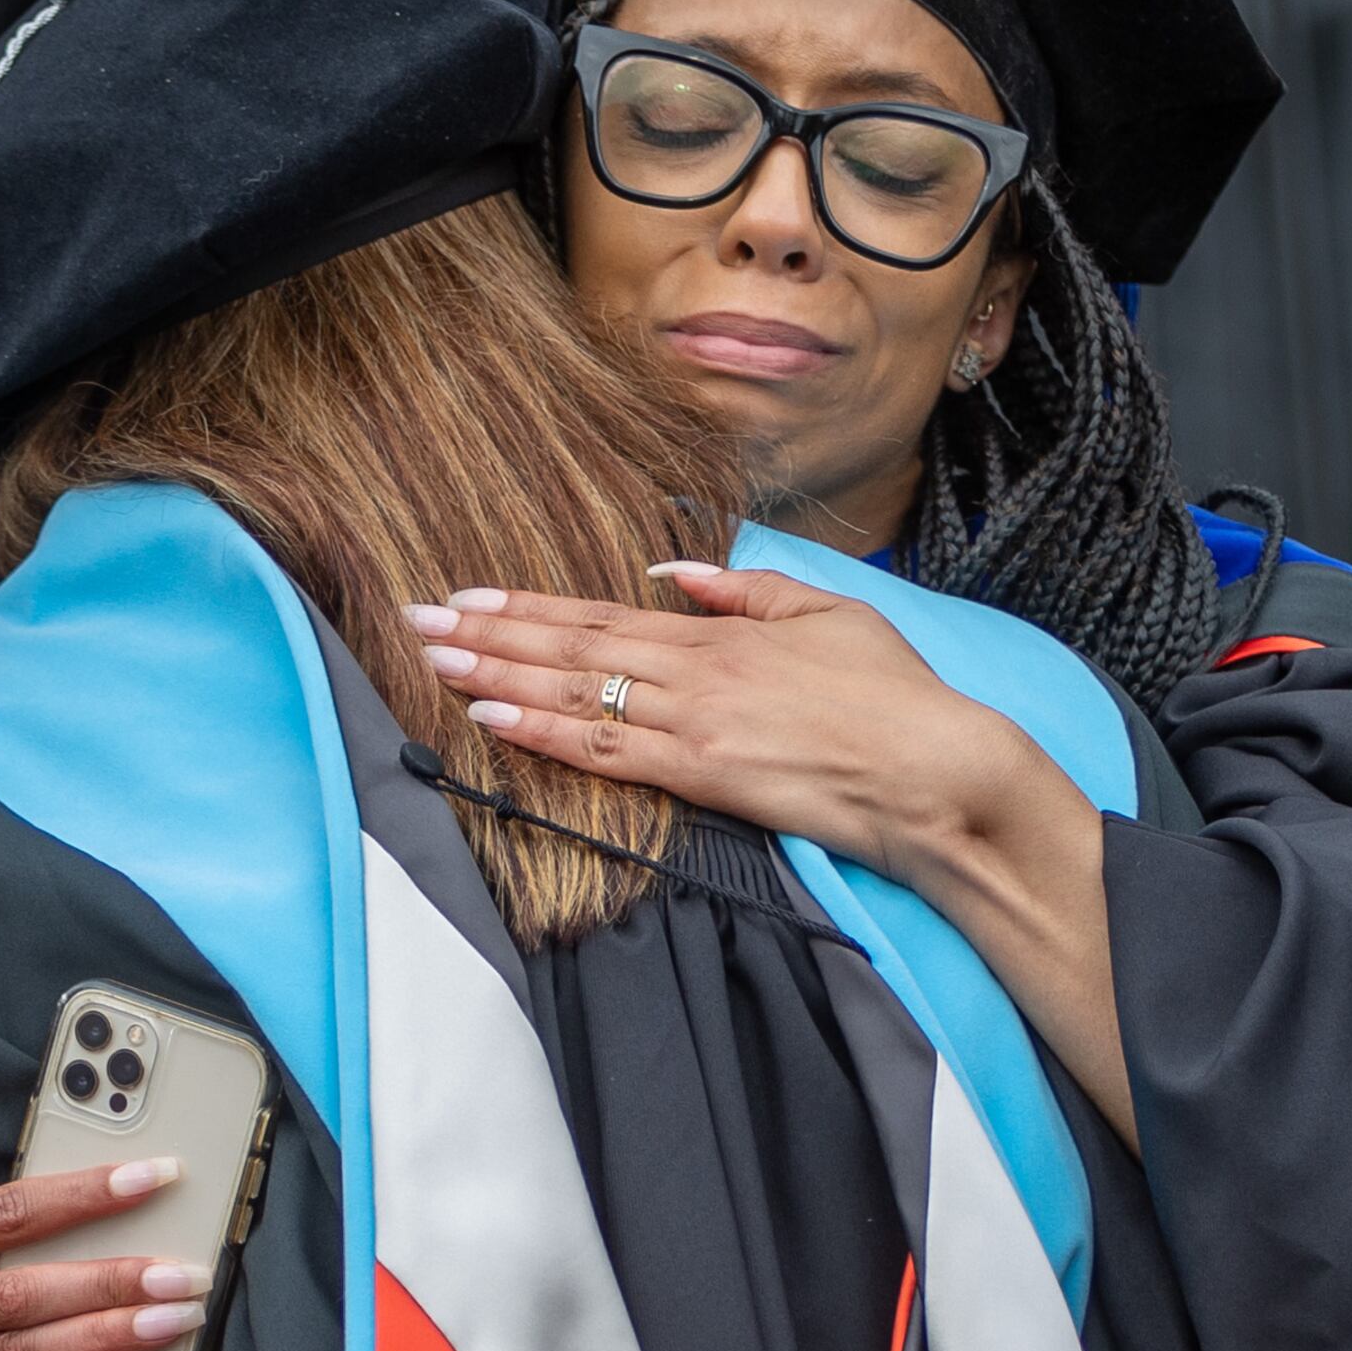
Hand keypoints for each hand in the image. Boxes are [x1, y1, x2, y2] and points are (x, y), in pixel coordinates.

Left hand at [403, 565, 1142, 1146]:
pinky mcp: (706, 777)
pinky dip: (545, 734)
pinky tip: (494, 719)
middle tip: (414, 621)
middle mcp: (696, 673)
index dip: (529, 604)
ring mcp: (696, 726)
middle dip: (487, 634)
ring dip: (496, 677)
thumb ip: (748, 591)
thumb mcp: (832, 613)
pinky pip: (609, 753)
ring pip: (576, 695)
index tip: (467, 595)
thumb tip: (675, 573)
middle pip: (572, 649)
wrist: (937, 772)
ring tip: (434, 664)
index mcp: (724, 633)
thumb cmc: (898, 697)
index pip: (605, 613)